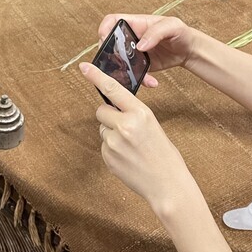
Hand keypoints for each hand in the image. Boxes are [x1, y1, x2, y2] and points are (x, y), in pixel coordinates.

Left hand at [79, 62, 196, 214]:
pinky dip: (112, 149)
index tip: (84, 67)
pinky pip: (103, 145)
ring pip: (102, 129)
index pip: (114, 90)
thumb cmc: (164, 154)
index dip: (97, 77)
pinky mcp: (107, 157)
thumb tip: (113, 110)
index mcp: (140, 113)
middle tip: (126, 129)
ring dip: (111, 134)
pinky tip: (127, 158)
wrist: (167, 184)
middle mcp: (124, 125)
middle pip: (101, 110)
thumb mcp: (152, 125)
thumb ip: (132, 114)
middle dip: (109, 116)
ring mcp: (113, 142)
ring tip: (131, 147)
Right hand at [97, 15, 196, 86]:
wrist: (189, 50)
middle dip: (110, 55)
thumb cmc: (181, 32)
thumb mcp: (172, 26)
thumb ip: (155, 33)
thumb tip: (139, 46)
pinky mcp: (139, 66)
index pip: (112, 21)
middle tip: (118, 64)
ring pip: (118, 61)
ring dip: (123, 71)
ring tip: (134, 77)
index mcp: (136, 23)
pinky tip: (151, 82)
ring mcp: (133, 53)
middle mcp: (131, 38)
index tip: (105, 40)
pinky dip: (139, 80)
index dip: (104, 29)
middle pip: (110, 44)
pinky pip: (132, 74)